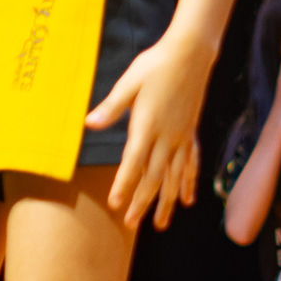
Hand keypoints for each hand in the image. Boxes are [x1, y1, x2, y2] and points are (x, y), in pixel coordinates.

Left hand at [86, 31, 214, 228]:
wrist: (190, 55)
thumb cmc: (155, 66)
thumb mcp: (128, 83)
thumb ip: (111, 107)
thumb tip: (89, 123)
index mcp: (147, 126)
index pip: (133, 163)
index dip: (124, 185)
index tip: (116, 205)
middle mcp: (167, 137)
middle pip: (154, 177)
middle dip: (142, 202)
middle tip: (131, 224)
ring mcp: (182, 137)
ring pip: (175, 177)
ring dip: (167, 201)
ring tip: (161, 224)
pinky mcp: (191, 133)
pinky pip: (191, 164)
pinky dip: (188, 183)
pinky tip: (187, 199)